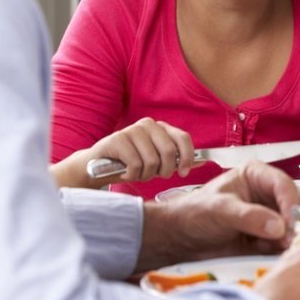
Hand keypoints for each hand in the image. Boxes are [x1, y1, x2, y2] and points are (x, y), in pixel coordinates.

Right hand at [50, 117, 195, 188]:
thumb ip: (176, 159)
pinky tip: (125, 172)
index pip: (183, 138)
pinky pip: (136, 164)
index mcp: (161, 128)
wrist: (97, 166)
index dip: (187, 157)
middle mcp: (148, 124)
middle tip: (152, 175)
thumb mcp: (157, 161)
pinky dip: (132, 175)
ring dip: (145, 175)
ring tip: (136, 173)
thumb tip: (202, 161)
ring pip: (152, 161)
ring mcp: (132, 130)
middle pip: (169, 152)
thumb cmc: (130, 164)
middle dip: (164, 171)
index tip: (183, 172)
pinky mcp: (118, 139)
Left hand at [136, 161, 299, 271]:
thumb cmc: (195, 214)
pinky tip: (261, 249)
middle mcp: (269, 193)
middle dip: (295, 221)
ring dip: (289, 236)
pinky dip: (280, 248)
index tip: (291, 223)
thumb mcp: (220, 210)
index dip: (291, 203)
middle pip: (297, 203)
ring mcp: (271, 215)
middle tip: (289, 238)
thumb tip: (279, 227)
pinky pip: (285, 241)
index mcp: (257, 175)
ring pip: (295, 223)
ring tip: (272, 246)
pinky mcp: (269, 236)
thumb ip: (249, 216)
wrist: (180, 240)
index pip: (284, 185)